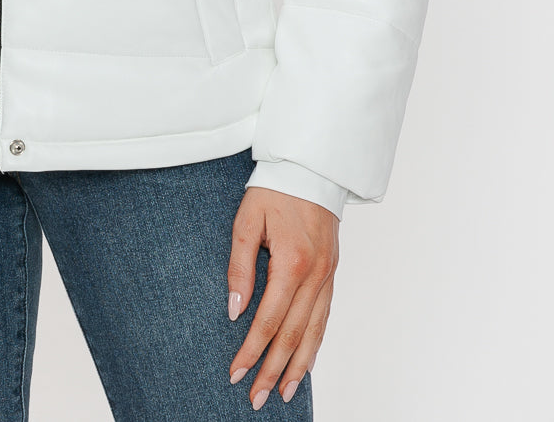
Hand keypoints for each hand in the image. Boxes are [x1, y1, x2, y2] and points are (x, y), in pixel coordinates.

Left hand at [226, 189, 338, 408]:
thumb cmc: (274, 190)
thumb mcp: (247, 221)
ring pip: (314, 332)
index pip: (269, 320)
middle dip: (273, 370)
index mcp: (291, 263)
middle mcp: (315, 275)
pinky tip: (305, 361)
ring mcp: (328, 275)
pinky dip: (315, 344)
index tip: (236, 373)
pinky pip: (325, 317)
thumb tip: (234, 309)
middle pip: (293, 335)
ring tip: (283, 392)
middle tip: (257, 398)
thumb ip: (240, 266)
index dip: (251, 350)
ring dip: (298, 367)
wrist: (310, 168)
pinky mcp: (332, 273)